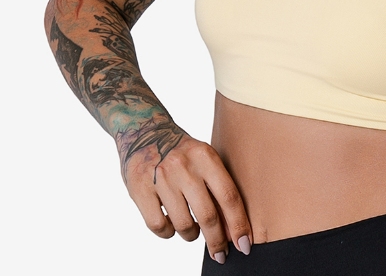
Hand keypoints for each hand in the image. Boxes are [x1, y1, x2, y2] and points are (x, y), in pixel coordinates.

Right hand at [117, 120, 252, 262]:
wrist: (143, 131)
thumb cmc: (181, 152)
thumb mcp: (203, 158)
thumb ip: (217, 187)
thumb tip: (231, 229)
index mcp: (205, 156)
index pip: (228, 196)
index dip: (238, 224)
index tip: (244, 244)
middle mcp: (184, 166)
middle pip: (208, 215)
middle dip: (217, 241)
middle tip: (220, 253)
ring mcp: (161, 177)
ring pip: (183, 225)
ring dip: (191, 235)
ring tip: (191, 229)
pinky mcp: (140, 188)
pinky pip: (159, 226)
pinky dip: (167, 233)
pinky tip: (170, 225)